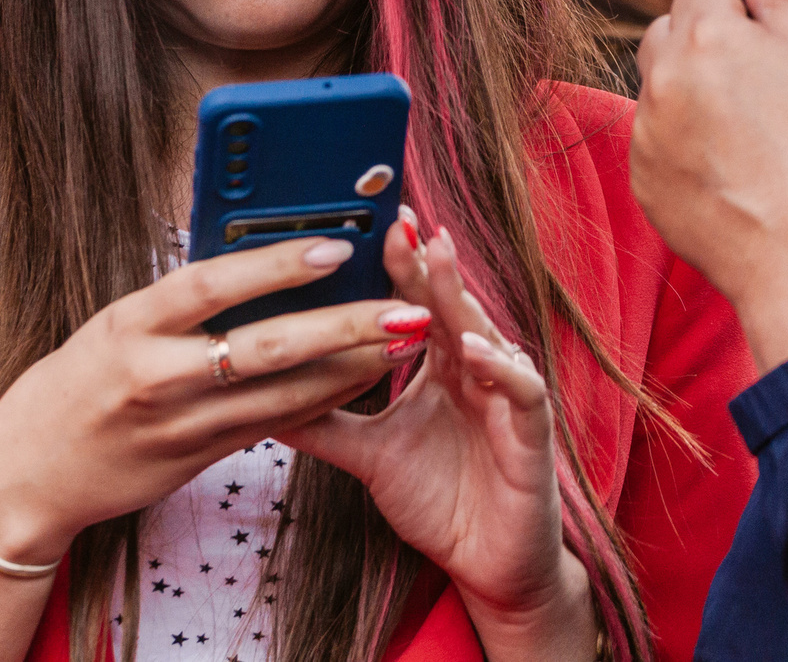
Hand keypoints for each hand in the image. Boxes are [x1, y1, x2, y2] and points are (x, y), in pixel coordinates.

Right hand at [0, 237, 423, 562]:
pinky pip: (272, 427)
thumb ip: (178, 302)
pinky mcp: (197, 461)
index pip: (212, 284)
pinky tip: (359, 380)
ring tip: (401, 343)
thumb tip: (257, 256)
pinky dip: (320, 401)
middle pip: (264, 347)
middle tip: (400, 308)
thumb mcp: (113, 324)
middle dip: (342, 327)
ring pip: (283, 396)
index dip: (276, 264)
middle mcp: (156, 376)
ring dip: (349, 370)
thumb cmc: (73, 383)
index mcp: (129, 324)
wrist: (26, 476)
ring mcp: (180, 426)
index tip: (336, 245)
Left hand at [283, 212, 596, 660]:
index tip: (372, 222)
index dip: (400, 262)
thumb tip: (256, 397)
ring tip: (434, 261)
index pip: (419, 302)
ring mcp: (506, 395)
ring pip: (486, 331)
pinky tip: (469, 349)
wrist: (488, 567)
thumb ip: (322, 421)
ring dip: (460, 297)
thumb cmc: (439, 501)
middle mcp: (476, 369)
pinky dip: (497, 366)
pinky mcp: (531, 432)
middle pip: (451, 303)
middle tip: (400, 221)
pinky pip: (520, 389)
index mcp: (441, 365)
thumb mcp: (369, 455)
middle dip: (427, 260)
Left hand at [631, 0, 787, 370]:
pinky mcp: (641, 181)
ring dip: (694, 99)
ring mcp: (644, 133)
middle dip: (706, 48)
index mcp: (706, 36)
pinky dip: (686, 150)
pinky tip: (735, 179)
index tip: (770, 54)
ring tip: (754, 145)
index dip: (739, 17)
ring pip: (662, 90)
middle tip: (762, 97)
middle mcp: (661, 78)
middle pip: (669, 33)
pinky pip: (657, 143)